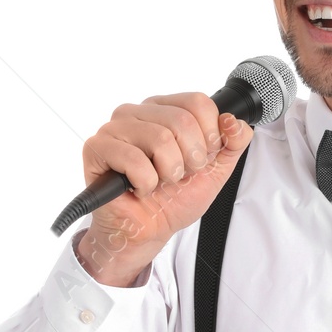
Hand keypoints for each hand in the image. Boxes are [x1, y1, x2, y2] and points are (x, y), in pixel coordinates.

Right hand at [76, 93, 253, 284]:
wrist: (149, 229)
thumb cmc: (175, 197)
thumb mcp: (216, 169)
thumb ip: (233, 142)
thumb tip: (234, 122)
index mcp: (165, 109)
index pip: (198, 102)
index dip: (209, 137)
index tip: (201, 159)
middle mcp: (138, 112)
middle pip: (181, 121)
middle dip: (191, 159)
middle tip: (178, 175)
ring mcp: (114, 128)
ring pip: (160, 139)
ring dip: (168, 172)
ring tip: (159, 181)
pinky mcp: (97, 148)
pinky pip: (134, 160)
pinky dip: (146, 183)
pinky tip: (139, 188)